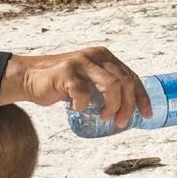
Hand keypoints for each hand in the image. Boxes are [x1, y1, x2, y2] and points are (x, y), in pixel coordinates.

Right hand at [2, 47, 151, 128]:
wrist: (29, 78)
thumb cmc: (61, 84)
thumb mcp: (88, 80)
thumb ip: (105, 86)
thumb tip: (127, 109)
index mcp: (104, 56)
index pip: (131, 76)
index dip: (142, 97)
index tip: (147, 114)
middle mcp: (95, 56)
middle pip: (125, 81)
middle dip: (128, 106)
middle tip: (121, 122)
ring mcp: (81, 63)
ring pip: (112, 85)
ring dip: (112, 106)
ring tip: (104, 117)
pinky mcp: (66, 73)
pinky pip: (83, 93)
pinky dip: (83, 106)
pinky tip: (76, 108)